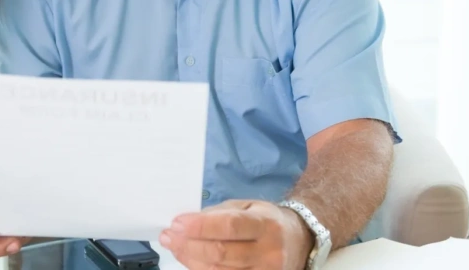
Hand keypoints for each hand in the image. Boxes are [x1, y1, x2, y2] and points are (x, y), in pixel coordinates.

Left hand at [160, 200, 314, 269]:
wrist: (300, 241)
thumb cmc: (266, 220)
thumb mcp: (247, 207)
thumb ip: (218, 214)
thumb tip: (186, 222)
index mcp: (266, 224)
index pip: (230, 226)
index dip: (200, 226)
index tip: (176, 223)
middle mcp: (269, 252)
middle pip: (222, 253)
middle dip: (188, 245)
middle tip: (168, 237)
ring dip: (191, 260)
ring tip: (174, 248)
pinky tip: (190, 261)